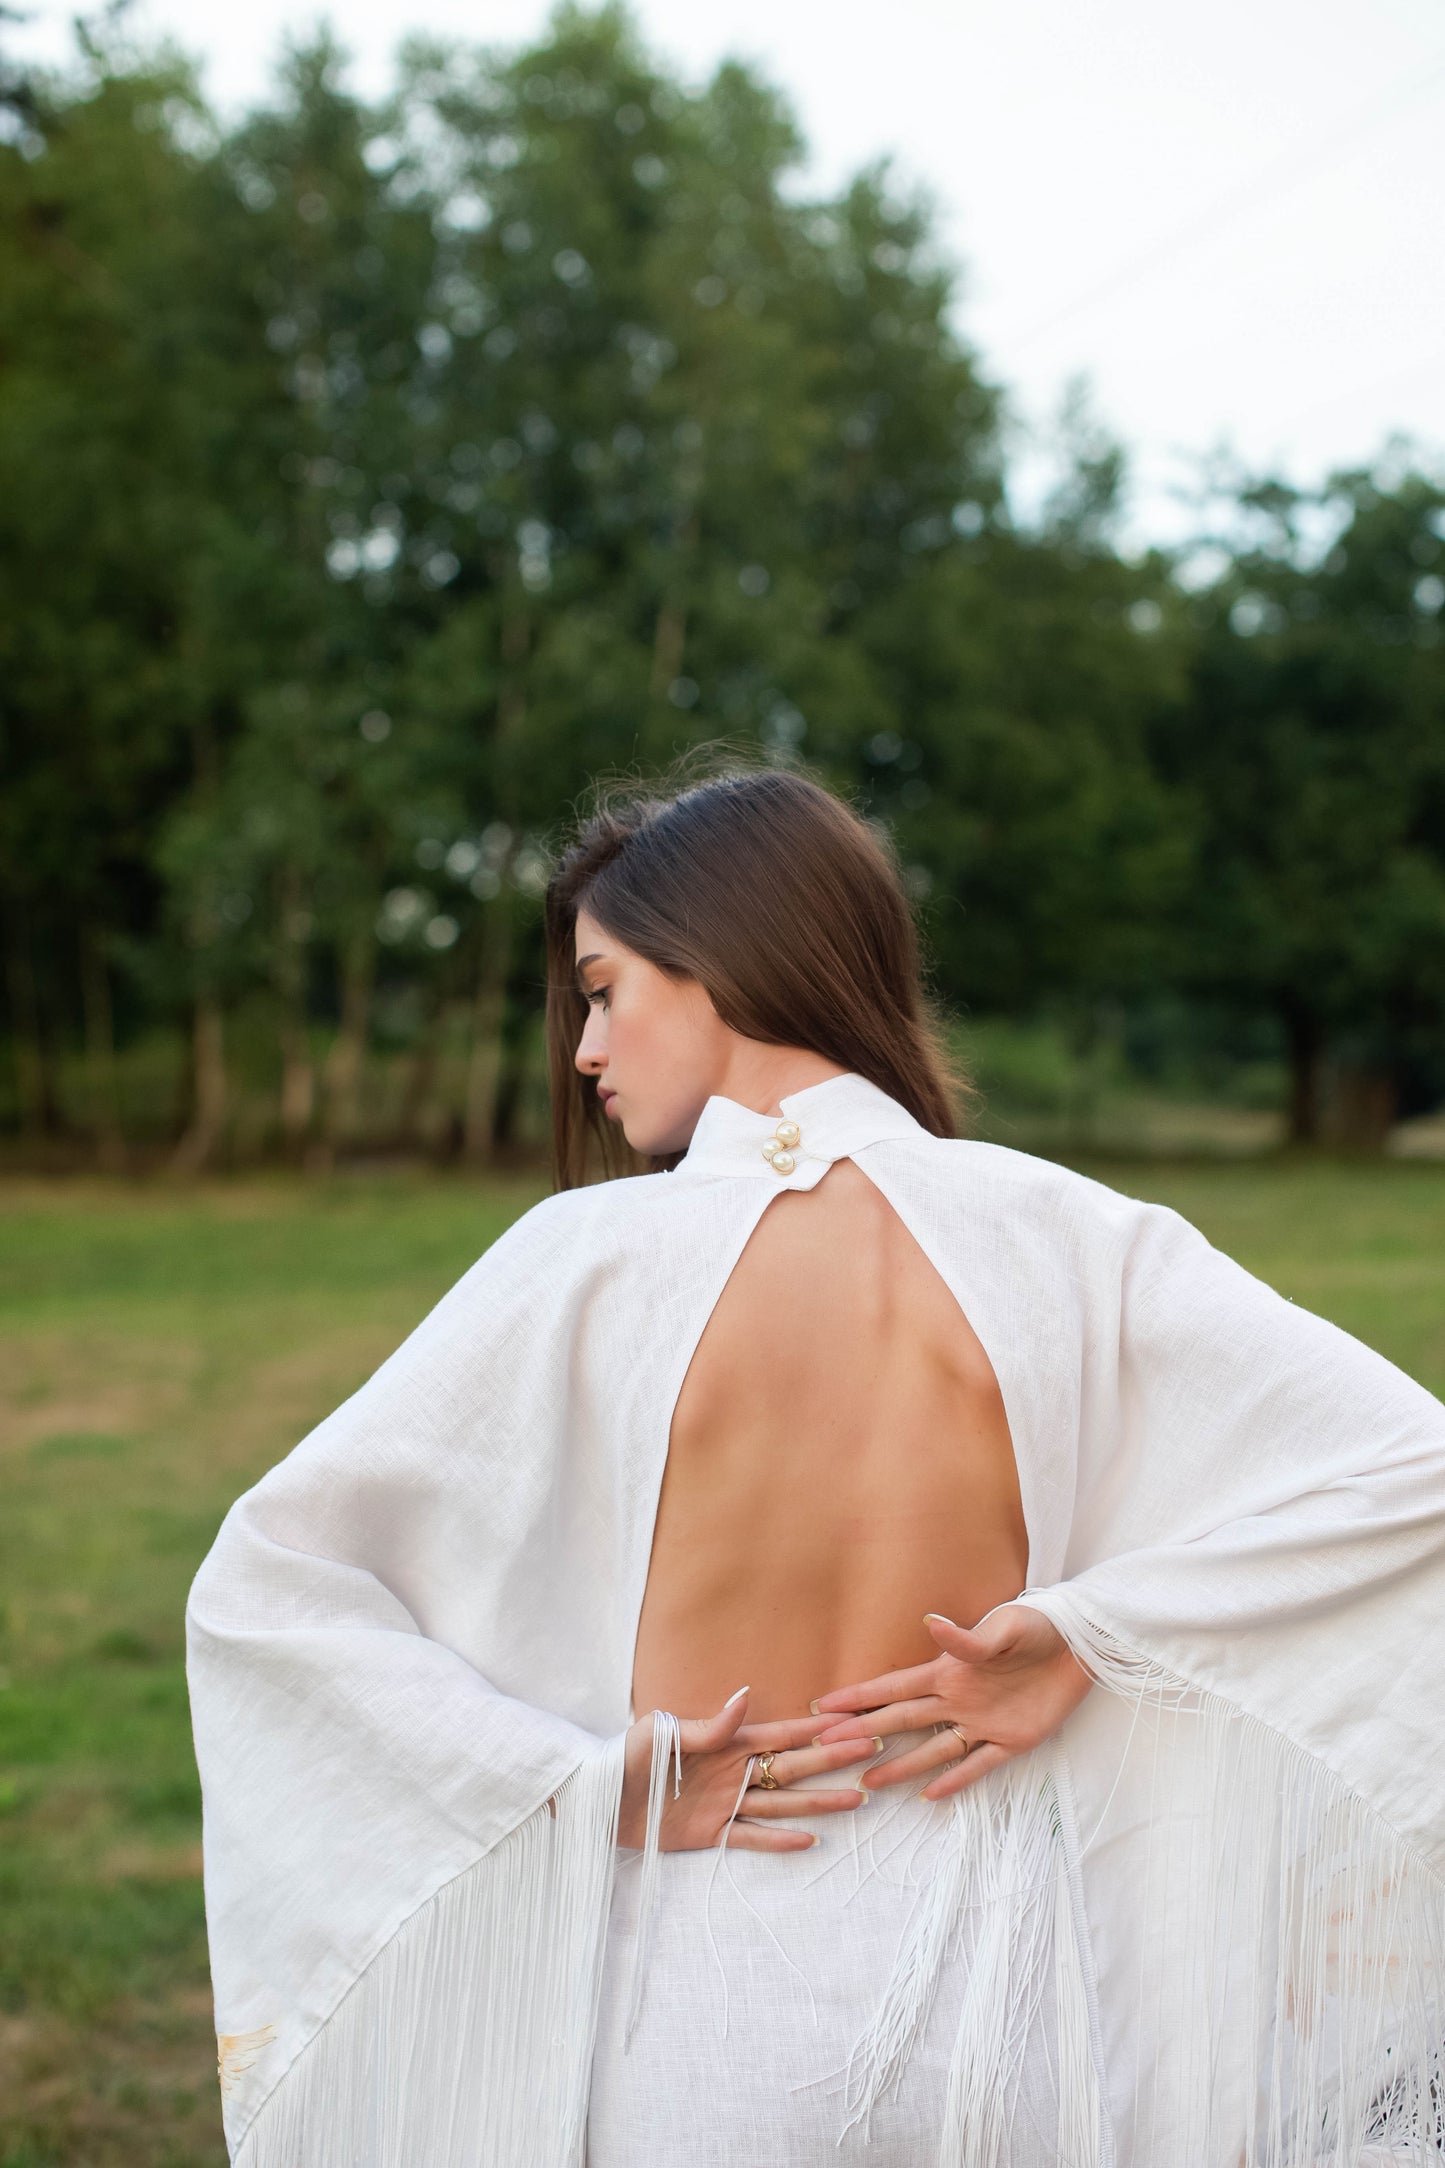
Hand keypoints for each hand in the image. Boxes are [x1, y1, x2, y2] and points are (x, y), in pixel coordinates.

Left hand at [618, 1689, 877, 1852]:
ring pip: (782, 1803)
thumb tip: (746, 1696)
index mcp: (723, 1743)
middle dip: (831, 1758)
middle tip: (870, 1751)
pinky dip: (781, 1840)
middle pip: (791, 1766)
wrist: (594, 1800)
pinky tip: (811, 1839)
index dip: (813, 1729)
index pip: (778, 1733)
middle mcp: (732, 1772)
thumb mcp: (662, 1733)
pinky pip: (752, 1837)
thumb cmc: (623, 1757)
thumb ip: (708, 1725)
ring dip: (819, 1801)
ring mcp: (725, 1804)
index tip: (850, 1721)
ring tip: (856, 1798)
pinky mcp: (710, 1834)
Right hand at [812, 1605, 1091, 1801]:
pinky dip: (955, 1781)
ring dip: (902, 1764)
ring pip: (933, 1750)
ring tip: (869, 1781)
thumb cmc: (1038, 1625)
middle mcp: (958, 1699)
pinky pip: (978, 1765)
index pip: (895, 1688)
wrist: (1083, 1644)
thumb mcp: (1003, 1627)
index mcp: (950, 1671)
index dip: (860, 1696)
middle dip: (864, 1732)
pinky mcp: (1013, 1741)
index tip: (825, 1707)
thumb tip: (931, 1624)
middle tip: (827, 1748)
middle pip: (903, 1721)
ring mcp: (983, 1723)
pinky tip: (929, 1795)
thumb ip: (966, 1639)